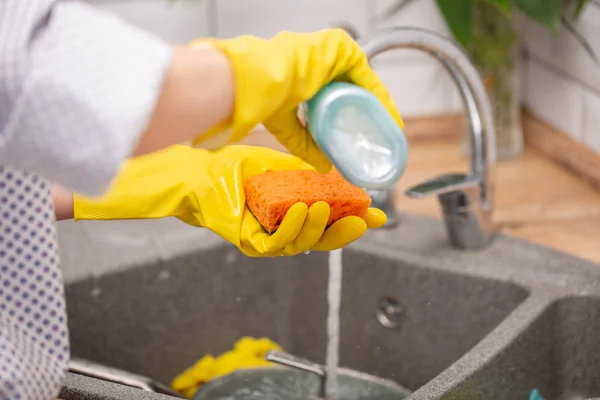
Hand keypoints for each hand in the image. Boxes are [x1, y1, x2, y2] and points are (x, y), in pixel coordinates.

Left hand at [73, 145, 385, 256]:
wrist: (202, 171)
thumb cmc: (240, 169)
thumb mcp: (285, 170)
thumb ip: (312, 179)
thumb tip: (343, 179)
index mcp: (295, 215)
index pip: (330, 225)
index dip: (354, 223)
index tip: (377, 217)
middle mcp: (284, 231)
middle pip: (320, 242)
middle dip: (344, 233)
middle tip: (362, 221)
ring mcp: (267, 239)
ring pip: (300, 245)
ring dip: (317, 229)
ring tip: (326, 208)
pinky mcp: (249, 242)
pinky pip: (275, 244)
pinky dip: (291, 229)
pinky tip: (301, 211)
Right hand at [189, 29, 403, 172]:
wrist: (262, 80)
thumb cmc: (264, 98)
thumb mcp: (288, 127)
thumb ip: (306, 145)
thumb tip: (323, 167)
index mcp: (305, 73)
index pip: (336, 92)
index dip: (352, 112)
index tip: (364, 132)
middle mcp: (320, 59)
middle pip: (352, 86)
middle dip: (368, 109)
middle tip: (380, 131)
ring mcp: (331, 51)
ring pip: (361, 81)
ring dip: (377, 103)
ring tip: (388, 126)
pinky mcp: (340, 47)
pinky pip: (366, 76)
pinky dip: (379, 96)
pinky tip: (387, 114)